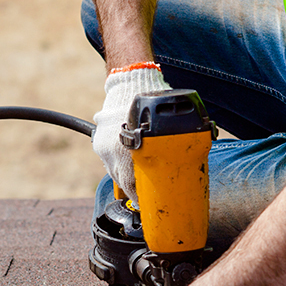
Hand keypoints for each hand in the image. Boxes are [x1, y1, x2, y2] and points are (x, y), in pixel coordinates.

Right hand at [93, 62, 169, 201]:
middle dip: (133, 192)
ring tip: (138, 187)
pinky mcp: (98, 142)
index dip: (139, 197)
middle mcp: (111, 149)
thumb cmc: (150, 100)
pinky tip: (126, 171)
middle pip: (121, 181)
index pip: (130, 182)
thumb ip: (169, 144)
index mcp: (127, 149)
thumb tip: (187, 161)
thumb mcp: (164, 126)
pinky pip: (108, 161)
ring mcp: (102, 146)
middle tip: (145, 200)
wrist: (129, 81)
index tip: (146, 204)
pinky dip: (118, 168)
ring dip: (125, 180)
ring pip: (113, 172)